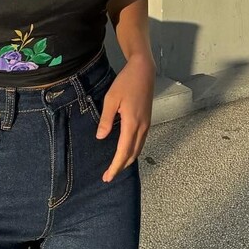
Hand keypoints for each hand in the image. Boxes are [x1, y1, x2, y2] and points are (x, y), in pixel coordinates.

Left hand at [97, 55, 153, 182]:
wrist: (144, 71)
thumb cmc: (126, 83)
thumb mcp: (111, 99)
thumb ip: (106, 120)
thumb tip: (101, 138)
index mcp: (132, 124)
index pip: (123, 151)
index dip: (115, 166)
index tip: (107, 177)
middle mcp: (142, 127)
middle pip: (132, 154)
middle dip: (120, 167)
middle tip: (108, 176)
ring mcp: (146, 125)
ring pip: (138, 149)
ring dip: (127, 160)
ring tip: (115, 166)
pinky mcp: (147, 121)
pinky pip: (140, 142)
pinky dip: (132, 151)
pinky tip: (125, 151)